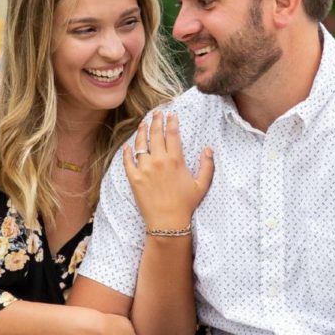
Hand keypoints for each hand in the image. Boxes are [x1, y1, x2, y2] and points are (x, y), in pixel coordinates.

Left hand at [123, 110, 213, 229]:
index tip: (171, 114)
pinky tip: (127, 146)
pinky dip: (126, 152)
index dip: (171, 122)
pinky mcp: (134, 178)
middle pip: (155, 134)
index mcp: (175, 160)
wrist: (168, 222)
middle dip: (156, 120)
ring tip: (143, 124)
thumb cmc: (186, 205)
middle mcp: (159, 161)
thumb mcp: (202, 185)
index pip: (172, 134)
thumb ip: (207, 165)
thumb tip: (208, 149)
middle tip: (156, 112)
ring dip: (141, 132)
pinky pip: (127, 161)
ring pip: (141, 144)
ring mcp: (145, 169)